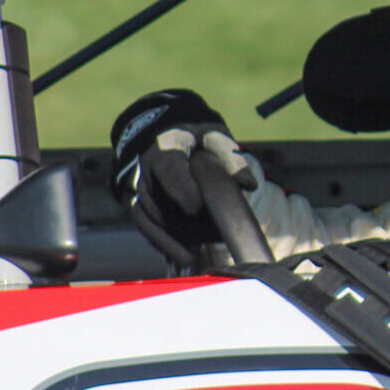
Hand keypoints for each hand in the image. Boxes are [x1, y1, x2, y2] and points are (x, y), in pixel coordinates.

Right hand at [111, 89, 259, 263]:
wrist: (170, 133)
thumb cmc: (197, 135)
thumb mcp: (215, 135)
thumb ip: (231, 156)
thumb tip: (248, 184)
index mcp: (165, 148)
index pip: (168, 169)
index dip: (182, 190)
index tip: (199, 208)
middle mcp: (147, 169)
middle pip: (160, 200)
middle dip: (184, 223)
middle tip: (213, 237)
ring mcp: (141, 188)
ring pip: (151, 218)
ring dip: (174, 238)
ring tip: (200, 253)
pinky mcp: (140, 203)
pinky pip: (146, 227)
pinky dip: (163, 243)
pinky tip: (184, 256)